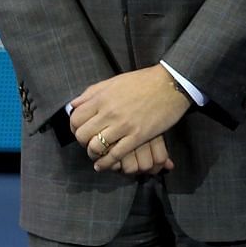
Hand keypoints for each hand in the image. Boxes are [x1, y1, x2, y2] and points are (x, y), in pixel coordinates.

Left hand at [70, 67, 191, 172]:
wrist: (172, 84)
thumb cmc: (144, 81)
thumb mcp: (114, 81)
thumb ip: (92, 93)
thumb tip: (74, 105)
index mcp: (102, 98)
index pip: (75, 118)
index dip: (74, 127)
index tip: (79, 130)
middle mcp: (109, 113)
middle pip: (82, 135)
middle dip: (82, 142)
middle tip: (89, 142)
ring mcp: (123, 125)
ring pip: (96, 147)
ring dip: (93, 153)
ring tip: (96, 154)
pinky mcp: (138, 136)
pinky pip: (116, 154)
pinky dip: (106, 163)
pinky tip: (103, 165)